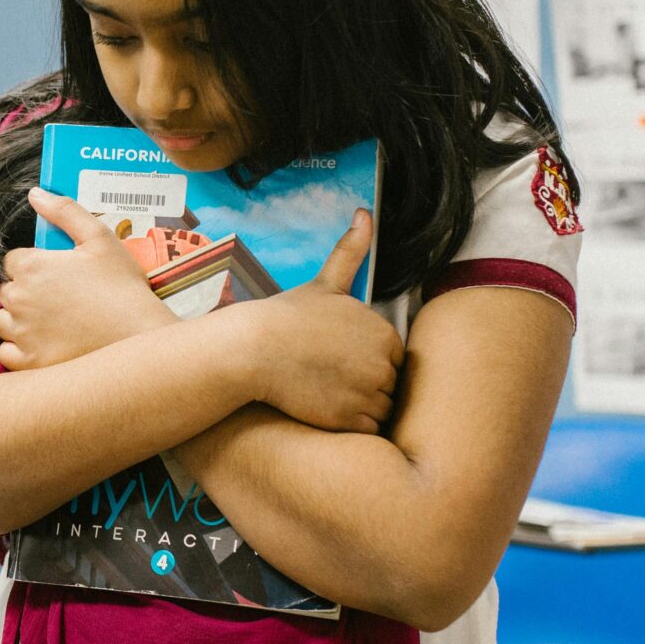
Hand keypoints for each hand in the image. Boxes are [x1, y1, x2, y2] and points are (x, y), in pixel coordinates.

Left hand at [0, 190, 176, 369]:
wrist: (137, 334)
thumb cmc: (121, 286)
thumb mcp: (99, 238)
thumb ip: (64, 212)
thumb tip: (35, 194)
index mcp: (31, 266)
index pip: (13, 261)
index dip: (34, 265)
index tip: (56, 273)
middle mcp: (18, 299)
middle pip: (7, 290)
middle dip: (26, 291)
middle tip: (60, 297)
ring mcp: (22, 333)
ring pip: (4, 321)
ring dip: (19, 319)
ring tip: (52, 321)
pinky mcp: (29, 361)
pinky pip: (7, 353)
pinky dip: (19, 349)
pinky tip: (42, 344)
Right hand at [240, 209, 402, 434]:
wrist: (253, 350)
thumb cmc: (285, 317)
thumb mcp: (324, 283)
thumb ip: (351, 252)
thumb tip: (364, 213)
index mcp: (382, 331)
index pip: (391, 356)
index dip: (366, 360)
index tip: (339, 359)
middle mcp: (382, 362)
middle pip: (388, 384)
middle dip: (366, 384)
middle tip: (330, 378)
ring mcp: (367, 392)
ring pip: (380, 408)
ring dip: (360, 406)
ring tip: (327, 393)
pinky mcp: (350, 418)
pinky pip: (368, 430)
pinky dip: (352, 425)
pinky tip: (326, 410)